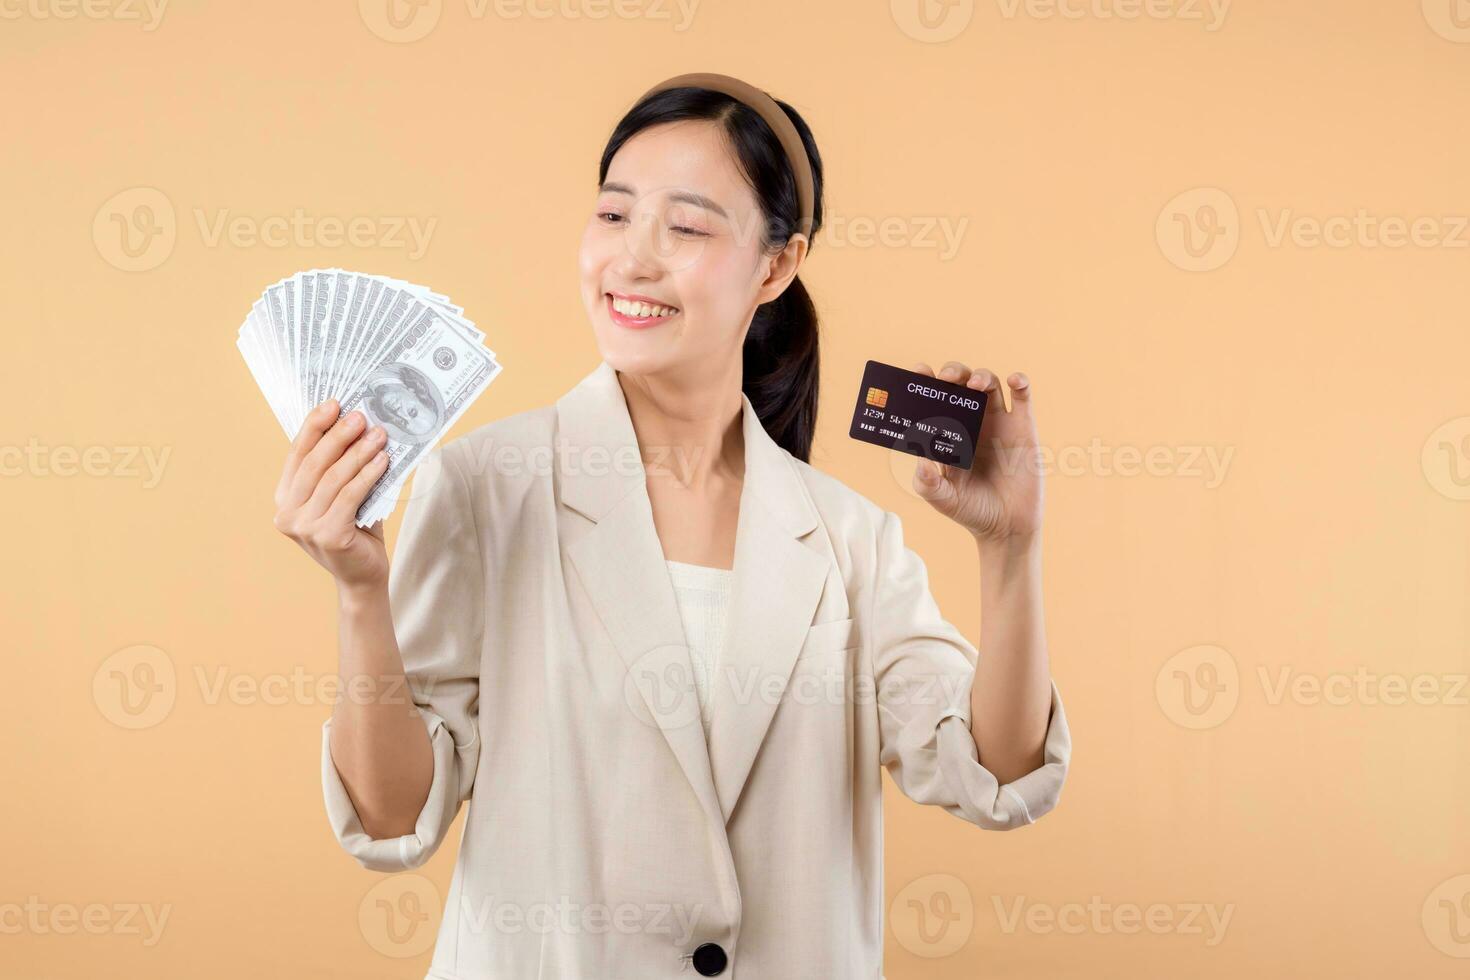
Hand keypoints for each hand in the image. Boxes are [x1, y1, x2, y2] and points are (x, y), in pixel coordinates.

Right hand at [273, 399, 391, 592]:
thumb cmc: (355, 530)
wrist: (364, 575)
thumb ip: (339, 467)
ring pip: (334, 478)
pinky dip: (368, 475)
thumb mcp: (342, 495)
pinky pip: (350, 496)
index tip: (334, 403)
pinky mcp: (327, 536)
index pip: (297, 454)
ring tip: (379, 434)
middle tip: (360, 416)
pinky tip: (383, 460)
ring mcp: (304, 527)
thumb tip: (356, 424)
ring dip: (358, 452)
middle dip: (339, 435)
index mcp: (285, 498)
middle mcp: (287, 513)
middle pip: (314, 463)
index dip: (315, 426)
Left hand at [910, 362, 1042, 542]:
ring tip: (973, 385)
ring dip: (980, 376)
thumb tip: (919, 460)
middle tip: (945, 378)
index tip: (918, 372)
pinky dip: (1020, 382)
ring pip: (989, 385)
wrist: (1006, 527)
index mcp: (948, 433)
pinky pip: (1023, 398)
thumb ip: (927, 483)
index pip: (935, 399)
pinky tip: (1014, 380)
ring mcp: (998, 422)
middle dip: (953, 373)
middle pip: (961, 384)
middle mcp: (971, 422)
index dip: (926, 382)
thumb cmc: (971, 510)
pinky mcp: (1023, 427)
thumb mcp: (943, 499)